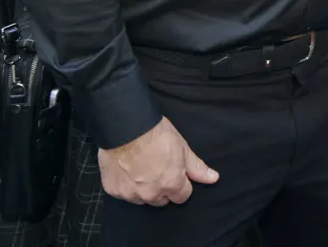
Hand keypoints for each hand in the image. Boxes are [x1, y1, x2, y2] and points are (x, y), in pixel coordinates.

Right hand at [98, 117, 217, 205]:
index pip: (182, 196)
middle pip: (162, 200)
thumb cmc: (157, 134)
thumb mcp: (182, 148)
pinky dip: (125, 184)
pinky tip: (126, 169)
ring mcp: (130, 194)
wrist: (126, 127)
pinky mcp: (113, 190)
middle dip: (162, 188)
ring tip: (141, 168)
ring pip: (142, 199)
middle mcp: (151, 194)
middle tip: (157, 168)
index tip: (175, 173)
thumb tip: (213, 178)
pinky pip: (124, 193)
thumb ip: (196, 167)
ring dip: (143, 188)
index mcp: (171, 184)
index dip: (181, 184)